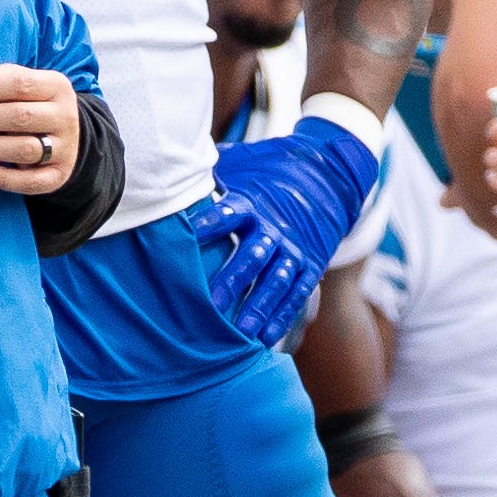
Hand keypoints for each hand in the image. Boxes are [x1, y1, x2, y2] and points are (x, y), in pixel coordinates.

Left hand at [0, 61, 83, 194]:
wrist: (66, 137)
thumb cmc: (31, 104)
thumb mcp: (19, 85)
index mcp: (57, 87)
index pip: (20, 83)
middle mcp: (65, 117)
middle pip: (21, 116)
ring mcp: (65, 148)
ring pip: (25, 149)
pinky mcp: (58, 175)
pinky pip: (31, 182)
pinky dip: (3, 178)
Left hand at [185, 112, 386, 353]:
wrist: (326, 175)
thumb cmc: (268, 172)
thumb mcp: (242, 163)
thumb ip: (210, 168)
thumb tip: (170, 158)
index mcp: (251, 202)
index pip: (227, 213)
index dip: (209, 224)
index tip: (189, 237)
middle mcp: (273, 228)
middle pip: (252, 256)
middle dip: (232, 281)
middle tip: (212, 305)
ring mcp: (295, 248)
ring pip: (276, 281)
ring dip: (258, 307)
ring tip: (241, 334)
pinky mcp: (310, 263)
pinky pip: (298, 293)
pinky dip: (282, 316)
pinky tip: (266, 339)